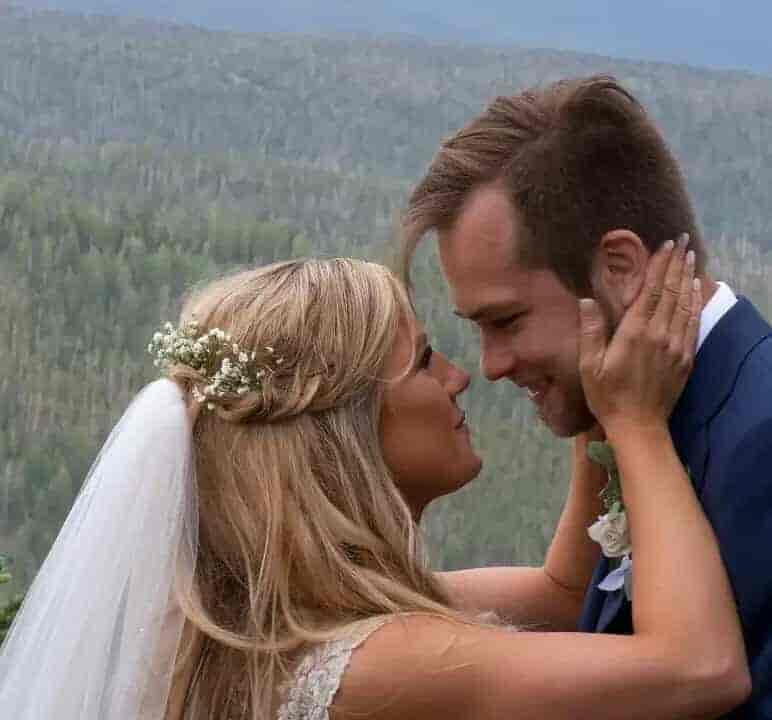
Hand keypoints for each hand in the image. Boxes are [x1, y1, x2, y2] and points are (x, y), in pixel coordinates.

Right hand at [578, 234, 701, 435]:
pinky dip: (695, 302)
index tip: (665, 244)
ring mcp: (676, 346)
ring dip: (688, 278)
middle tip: (683, 241)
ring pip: (685, 304)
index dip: (658, 266)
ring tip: (690, 258)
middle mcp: (660, 334)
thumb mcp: (589, 366)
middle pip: (671, 292)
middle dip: (676, 264)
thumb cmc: (607, 395)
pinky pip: (693, 323)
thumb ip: (590, 332)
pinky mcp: (686, 357)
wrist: (638, 426)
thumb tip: (587, 300)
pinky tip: (696, 290)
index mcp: (635, 333)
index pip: (650, 291)